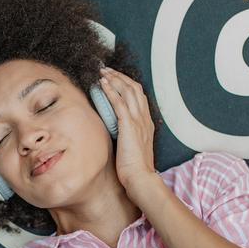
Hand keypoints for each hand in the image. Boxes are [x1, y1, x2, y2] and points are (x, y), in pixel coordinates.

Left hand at [99, 66, 155, 192]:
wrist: (140, 177)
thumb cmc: (134, 168)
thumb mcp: (131, 148)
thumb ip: (126, 136)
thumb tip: (114, 132)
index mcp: (146, 123)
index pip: (139, 96)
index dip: (127, 85)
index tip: (115, 79)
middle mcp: (144, 118)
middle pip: (134, 88)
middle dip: (120, 76)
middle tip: (106, 70)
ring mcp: (138, 121)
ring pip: (127, 91)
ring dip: (114, 79)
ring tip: (103, 72)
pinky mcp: (129, 125)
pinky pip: (119, 102)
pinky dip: (111, 90)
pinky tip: (102, 84)